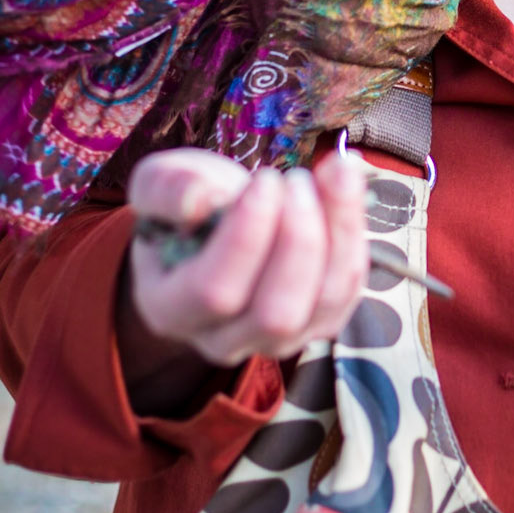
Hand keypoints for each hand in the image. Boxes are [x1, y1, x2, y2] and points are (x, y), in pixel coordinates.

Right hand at [125, 146, 368, 369]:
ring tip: (330, 172)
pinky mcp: (322, 320)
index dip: (247, 236)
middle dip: (299, 238)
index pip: (214, 292)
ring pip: (327, 300)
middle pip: (277, 313)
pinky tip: (343, 186)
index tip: (265, 179)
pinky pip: (350, 286)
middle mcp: (225, 340)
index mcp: (171, 308)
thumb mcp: (158, 184)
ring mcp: (279, 339)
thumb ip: (167, 188)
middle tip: (295, 179)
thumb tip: (201, 200)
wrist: (215, 226)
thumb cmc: (184, 206)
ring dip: (338, 229)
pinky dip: (355, 232)